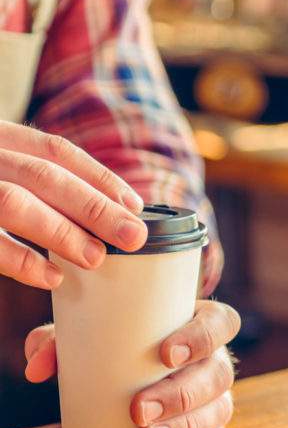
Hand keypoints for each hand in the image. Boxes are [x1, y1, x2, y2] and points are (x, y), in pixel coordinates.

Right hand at [0, 121, 147, 288]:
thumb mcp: (2, 169)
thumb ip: (36, 181)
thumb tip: (110, 213)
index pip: (56, 150)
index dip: (99, 177)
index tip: (135, 205)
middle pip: (44, 176)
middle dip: (95, 207)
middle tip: (133, 237)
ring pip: (14, 201)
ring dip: (62, 232)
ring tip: (96, 257)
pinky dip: (19, 259)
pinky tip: (52, 277)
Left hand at [24, 300, 240, 427]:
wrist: (130, 372)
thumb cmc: (119, 346)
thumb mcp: (92, 335)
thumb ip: (60, 342)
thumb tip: (37, 367)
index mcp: (200, 324)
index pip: (220, 323)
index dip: (202, 337)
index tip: (166, 354)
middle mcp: (215, 360)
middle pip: (217, 374)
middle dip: (180, 395)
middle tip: (139, 409)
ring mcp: (216, 395)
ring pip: (217, 410)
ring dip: (184, 427)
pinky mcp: (210, 426)